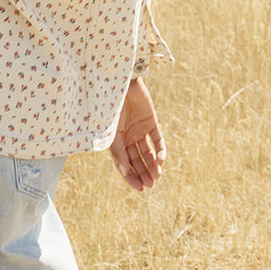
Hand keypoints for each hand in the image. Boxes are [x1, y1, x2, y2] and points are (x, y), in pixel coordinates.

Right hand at [110, 77, 165, 191]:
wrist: (119, 81)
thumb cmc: (109, 104)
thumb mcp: (111, 130)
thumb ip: (117, 149)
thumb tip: (124, 170)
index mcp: (113, 139)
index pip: (123, 163)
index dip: (130, 176)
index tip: (139, 188)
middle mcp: (126, 136)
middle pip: (136, 160)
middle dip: (143, 173)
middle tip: (150, 185)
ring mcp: (139, 129)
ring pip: (148, 152)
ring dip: (152, 165)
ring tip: (157, 177)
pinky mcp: (151, 122)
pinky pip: (157, 140)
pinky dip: (160, 150)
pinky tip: (161, 160)